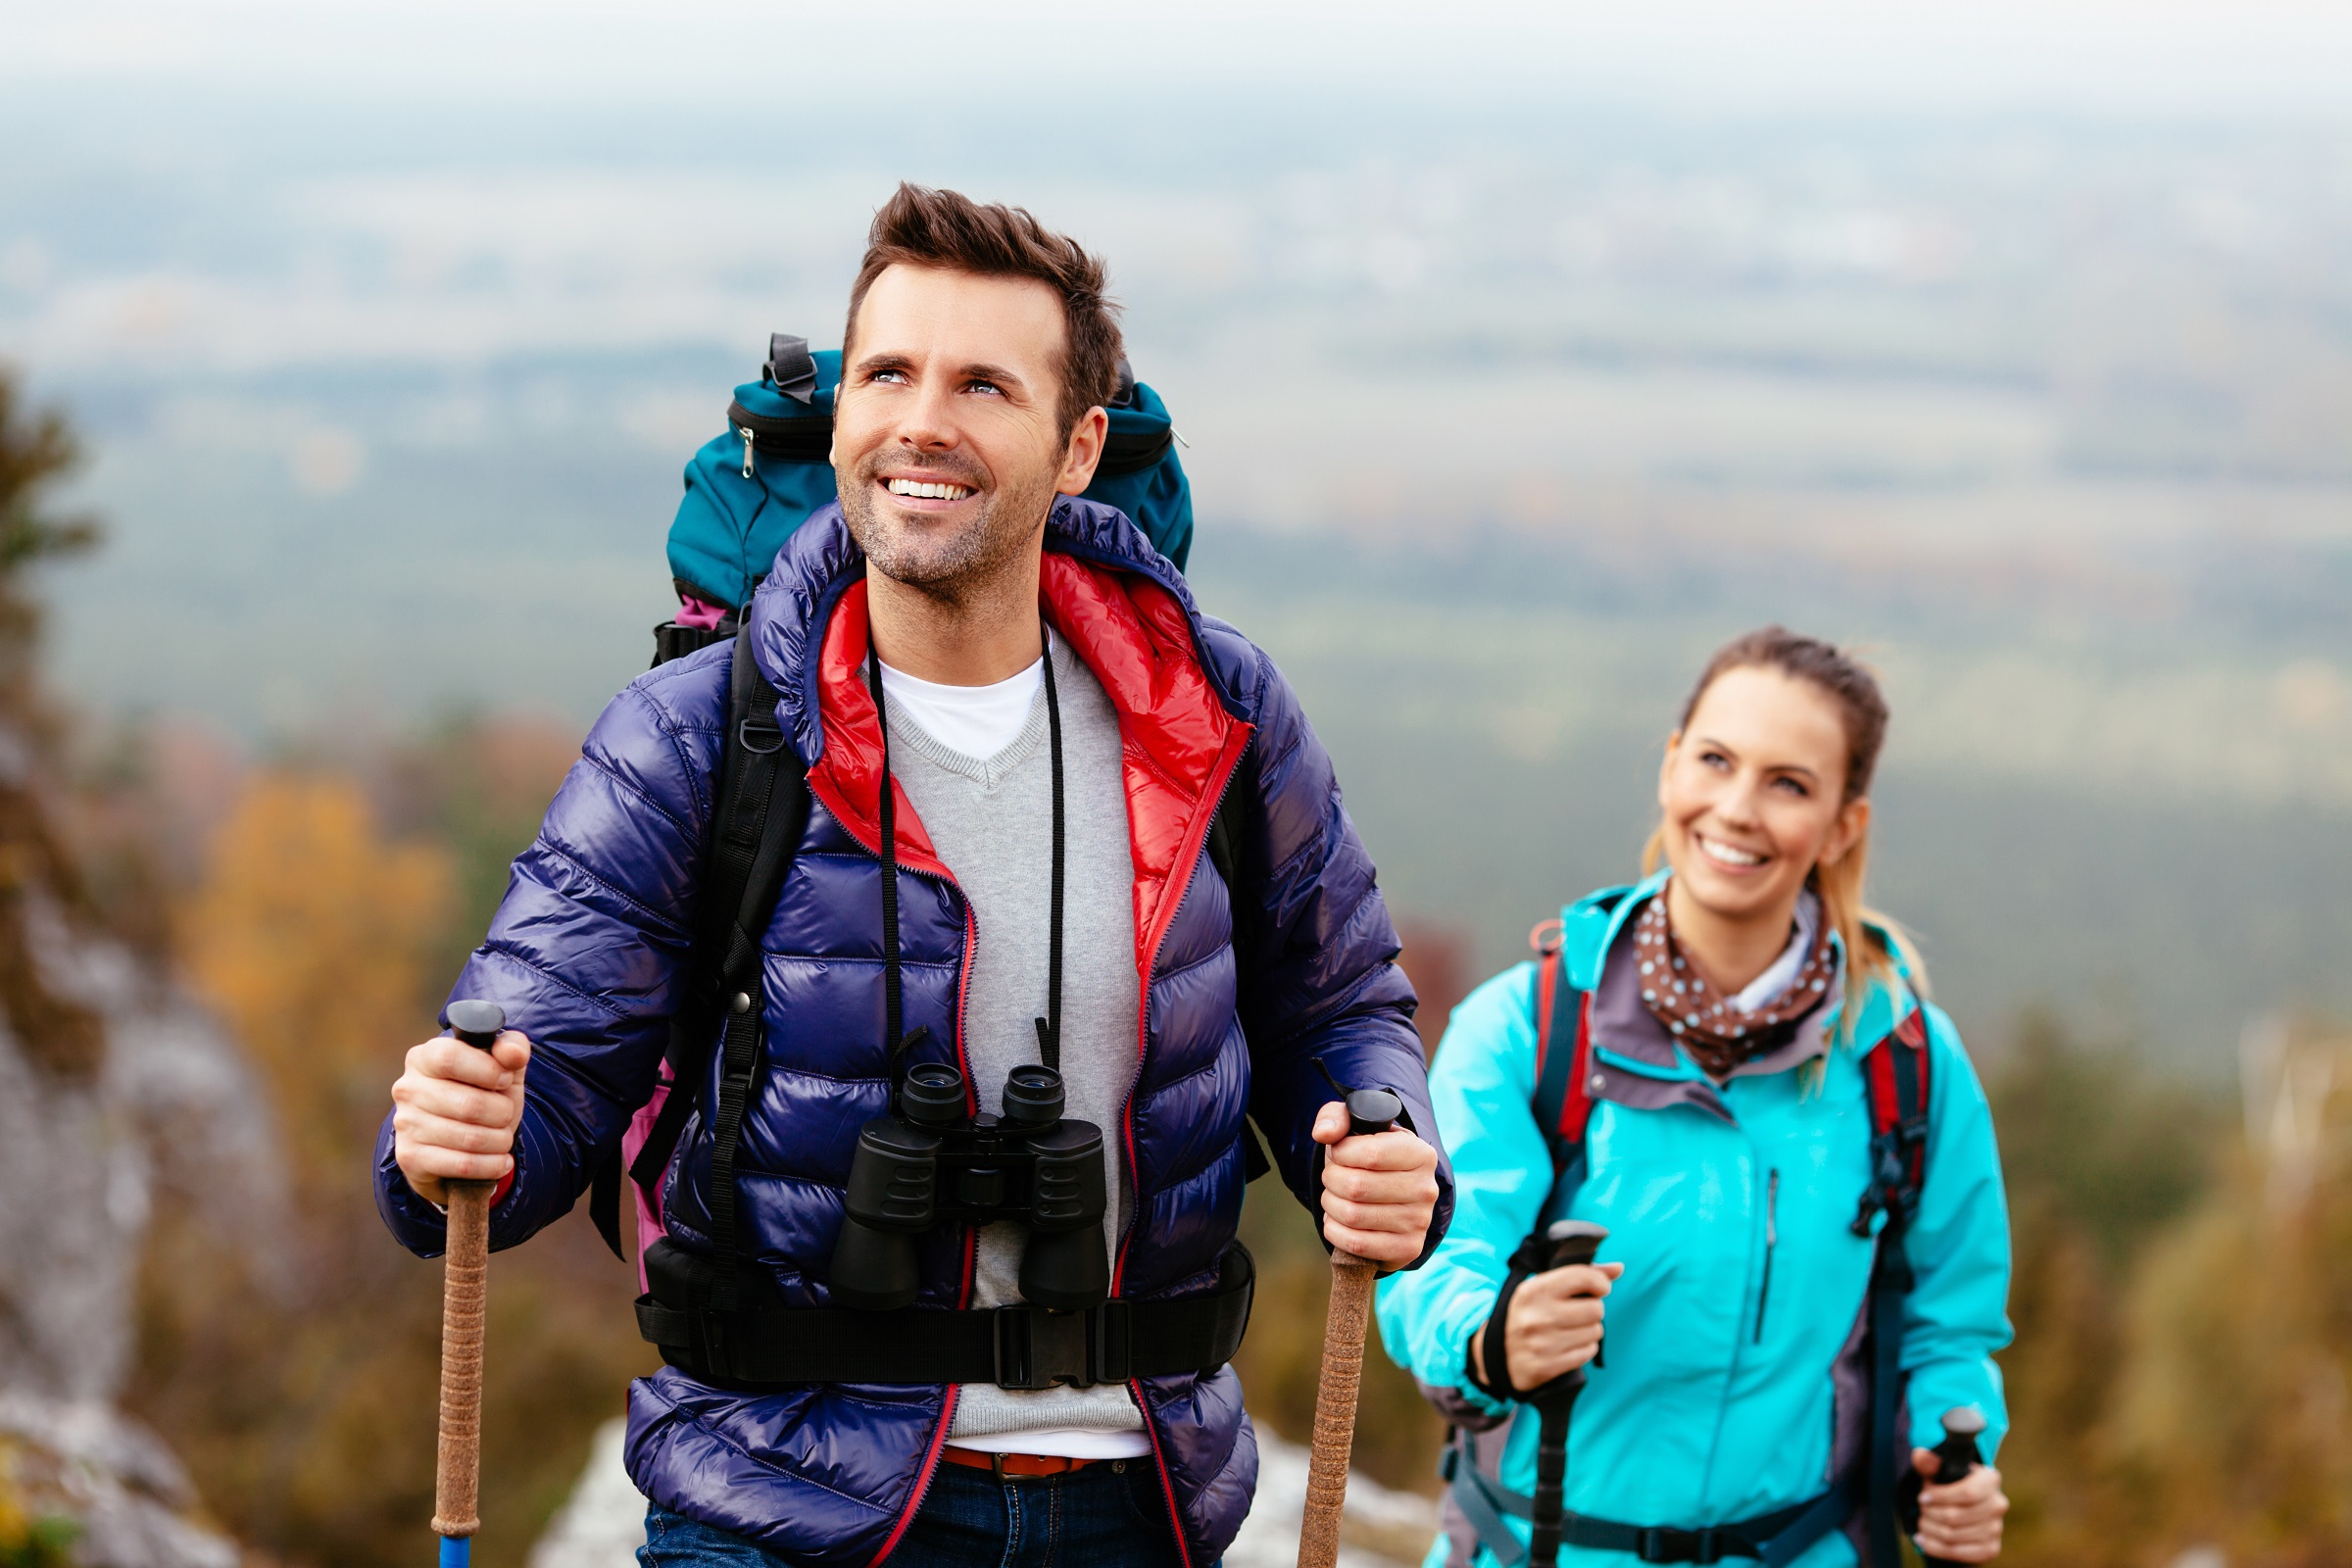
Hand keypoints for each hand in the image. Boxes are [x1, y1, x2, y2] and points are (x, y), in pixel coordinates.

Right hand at [390, 1030, 530, 1205]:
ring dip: (500, 1140)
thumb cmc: (481, 1094)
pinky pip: (461, 1165)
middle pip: (469, 1104)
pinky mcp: (410, 1157)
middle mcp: (408, 1088)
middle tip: (506, 1115)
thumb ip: (512, 1049)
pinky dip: (491, 1165)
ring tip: (503, 1138)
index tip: (504, 1080)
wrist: (459, 1141)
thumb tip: (514, 1053)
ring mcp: (405, 1124)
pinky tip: (500, 1162)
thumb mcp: (502, 1068)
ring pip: (469, 1138)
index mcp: (424, 1057)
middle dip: (502, 1112)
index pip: (450, 1057)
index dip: (487, 1070)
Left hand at [1313, 1100, 1439, 1267]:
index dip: (1341, 1153)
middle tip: (1332, 1177)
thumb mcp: (1356, 1127)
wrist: (1391, 1197)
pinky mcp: (1407, 1249)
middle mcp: (1426, 1189)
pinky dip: (1335, 1231)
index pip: (1370, 1154)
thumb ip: (1336, 1118)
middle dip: (1331, 1180)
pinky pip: (1356, 1244)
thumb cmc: (1369, 1157)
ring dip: (1331, 1205)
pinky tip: (1339, 1220)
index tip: (1338, 1153)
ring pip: (1352, 1216)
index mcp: (1420, 1153)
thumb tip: (1323, 1133)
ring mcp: (1419, 1222)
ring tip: (1335, 1197)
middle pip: (1357, 1186)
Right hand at [1469, 1260, 1624, 1389]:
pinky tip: (1570, 1344)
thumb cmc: (1527, 1314)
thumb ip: (1580, 1274)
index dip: (1600, 1282)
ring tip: (1572, 1329)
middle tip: (1580, 1311)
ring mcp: (1542, 1343)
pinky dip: (1585, 1348)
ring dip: (1590, 1330)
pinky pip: (1587, 1353)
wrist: (1495, 1355)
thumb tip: (1618, 1268)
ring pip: (1595, 1332)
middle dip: (1594, 1309)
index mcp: (1534, 1290)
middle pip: (1596, 1308)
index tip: (1599, 1288)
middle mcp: (1537, 1316)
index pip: (1582, 1276)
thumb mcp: (1542, 1287)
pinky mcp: (1547, 1367)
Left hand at [1911, 1448, 2007, 1562]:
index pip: (1967, 1493)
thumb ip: (1930, 1463)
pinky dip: (1934, 1547)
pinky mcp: (1990, 1549)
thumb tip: (1920, 1455)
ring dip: (1929, 1529)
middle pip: (1955, 1516)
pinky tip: (1923, 1539)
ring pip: (1953, 1535)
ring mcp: (1997, 1529)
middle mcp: (1998, 1504)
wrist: (1963, 1507)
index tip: (1922, 1497)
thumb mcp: (1940, 1470)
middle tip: (1920, 1509)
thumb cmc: (1950, 1484)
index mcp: (1990, 1479)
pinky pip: (1958, 1552)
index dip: (1940, 1497)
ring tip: (1921, 1522)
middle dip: (1929, 1513)